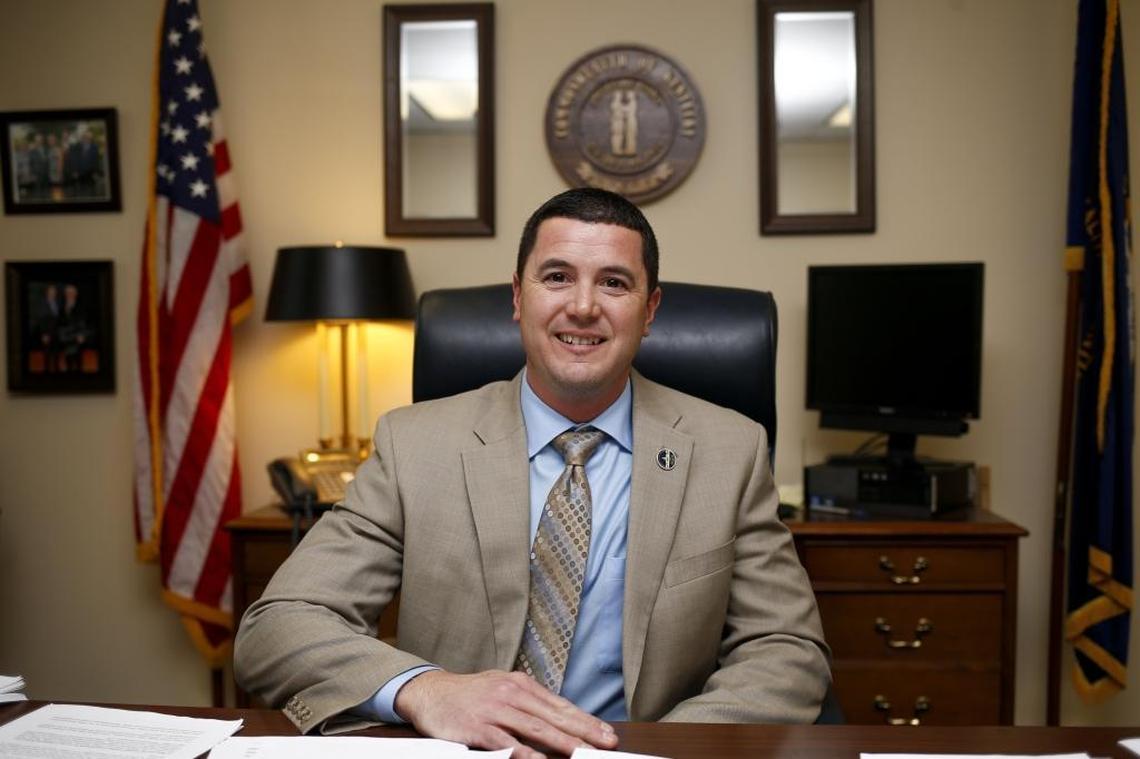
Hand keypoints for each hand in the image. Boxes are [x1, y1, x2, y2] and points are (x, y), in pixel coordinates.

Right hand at [394, 669, 617, 758]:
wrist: (431, 692)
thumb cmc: (471, 694)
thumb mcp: (503, 687)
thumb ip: (529, 701)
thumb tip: (561, 717)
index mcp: (521, 684)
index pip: (560, 705)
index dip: (585, 720)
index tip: (606, 733)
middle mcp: (511, 693)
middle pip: (553, 716)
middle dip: (583, 732)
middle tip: (606, 745)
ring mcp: (494, 709)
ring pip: (534, 728)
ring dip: (562, 742)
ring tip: (583, 754)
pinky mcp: (477, 726)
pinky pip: (504, 741)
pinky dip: (522, 751)